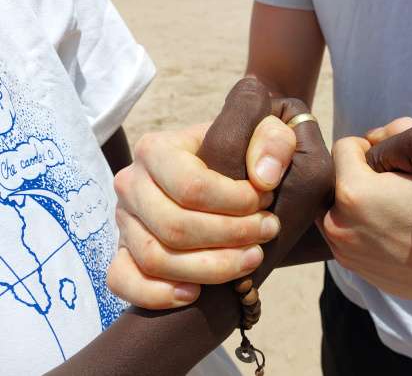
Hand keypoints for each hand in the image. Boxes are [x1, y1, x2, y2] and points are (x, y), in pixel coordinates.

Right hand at [107, 116, 295, 308]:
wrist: (221, 172)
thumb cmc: (241, 153)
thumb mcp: (265, 132)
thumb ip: (273, 142)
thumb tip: (264, 179)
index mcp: (156, 149)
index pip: (191, 187)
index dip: (236, 204)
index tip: (267, 202)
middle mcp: (131, 184)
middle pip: (175, 227)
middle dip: (231, 237)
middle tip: (268, 231)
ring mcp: (125, 221)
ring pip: (155, 258)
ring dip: (210, 268)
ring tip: (251, 259)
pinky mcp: (124, 252)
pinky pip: (123, 280)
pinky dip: (156, 294)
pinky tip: (196, 293)